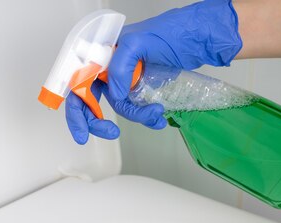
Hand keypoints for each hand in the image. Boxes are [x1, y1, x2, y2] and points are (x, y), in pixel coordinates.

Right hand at [66, 0, 242, 143]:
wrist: (202, 37)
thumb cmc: (174, 30)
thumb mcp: (141, 43)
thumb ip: (120, 66)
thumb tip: (114, 94)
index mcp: (104, 52)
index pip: (80, 83)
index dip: (78, 109)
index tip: (83, 132)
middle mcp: (112, 66)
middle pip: (93, 101)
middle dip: (99, 121)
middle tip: (111, 133)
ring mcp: (128, 78)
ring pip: (121, 107)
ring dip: (136, 117)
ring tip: (155, 115)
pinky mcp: (144, 88)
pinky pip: (138, 108)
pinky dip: (147, 117)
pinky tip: (159, 117)